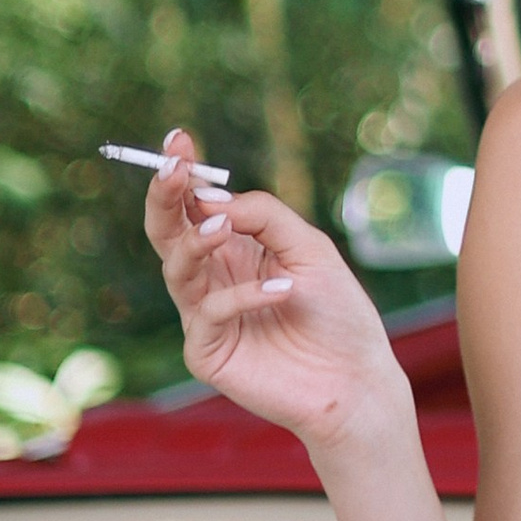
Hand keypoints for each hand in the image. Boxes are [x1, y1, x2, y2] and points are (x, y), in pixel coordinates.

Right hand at [143, 131, 410, 454]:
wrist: (356, 380)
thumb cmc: (337, 313)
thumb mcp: (309, 248)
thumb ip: (265, 216)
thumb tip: (212, 198)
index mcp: (234, 248)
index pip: (195, 204)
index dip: (182, 173)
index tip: (178, 140)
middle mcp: (212, 278)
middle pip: (168, 232)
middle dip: (164, 197)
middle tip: (171, 170)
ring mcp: (205, 316)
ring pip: (177, 268)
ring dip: (197, 242)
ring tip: (223, 227)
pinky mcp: (207, 352)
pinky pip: (210, 313)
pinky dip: (244, 296)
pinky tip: (283, 289)